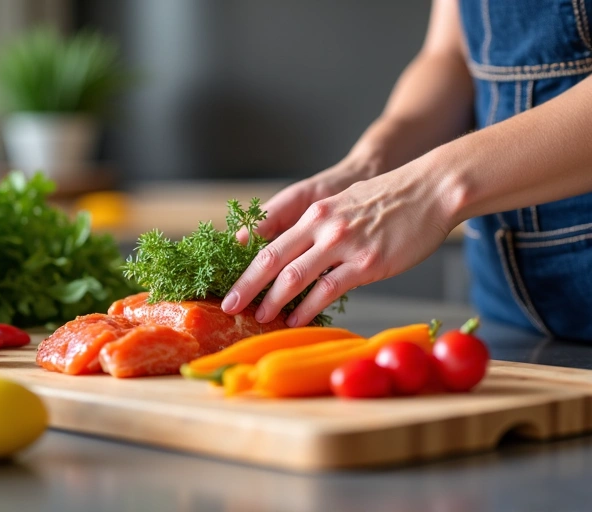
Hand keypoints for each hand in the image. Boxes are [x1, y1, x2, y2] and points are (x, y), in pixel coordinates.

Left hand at [223, 159, 453, 326]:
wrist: (431, 189)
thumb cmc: (389, 200)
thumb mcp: (344, 204)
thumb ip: (320, 227)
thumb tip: (299, 253)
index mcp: (314, 213)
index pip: (269, 241)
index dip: (245, 264)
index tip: (229, 282)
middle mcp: (322, 226)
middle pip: (270, 259)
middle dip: (246, 286)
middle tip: (228, 306)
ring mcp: (344, 244)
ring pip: (294, 276)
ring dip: (272, 301)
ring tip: (260, 317)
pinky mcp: (367, 263)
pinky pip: (328, 290)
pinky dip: (307, 308)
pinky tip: (296, 319)